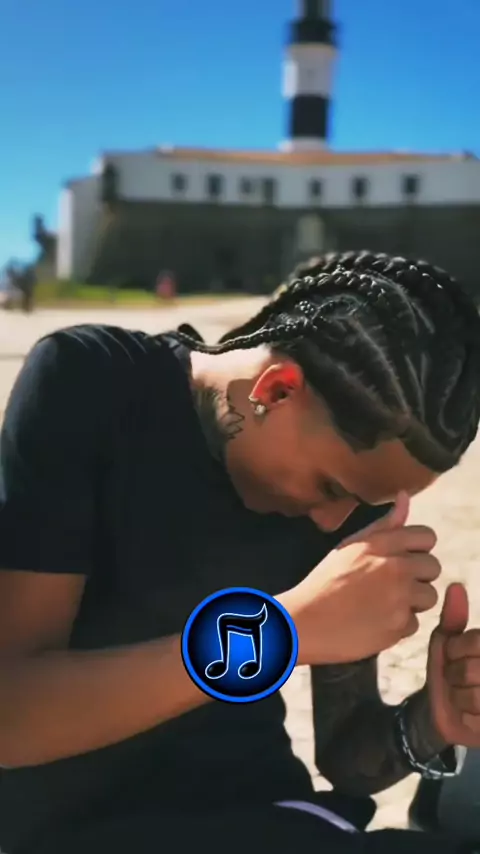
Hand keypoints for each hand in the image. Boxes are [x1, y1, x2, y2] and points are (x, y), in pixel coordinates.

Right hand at [279, 492, 439, 665]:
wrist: (305, 621)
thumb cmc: (326, 581)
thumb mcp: (351, 545)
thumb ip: (384, 524)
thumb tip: (405, 496)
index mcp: (382, 543)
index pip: (427, 536)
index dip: (417, 548)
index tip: (402, 559)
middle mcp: (395, 567)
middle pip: (433, 567)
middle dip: (417, 576)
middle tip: (390, 584)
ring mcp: (400, 598)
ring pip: (429, 596)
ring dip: (412, 602)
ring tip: (384, 604)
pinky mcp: (399, 626)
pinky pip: (415, 623)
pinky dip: (399, 625)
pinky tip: (377, 622)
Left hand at [427, 582, 479, 746]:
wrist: (441, 710)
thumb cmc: (448, 668)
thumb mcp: (446, 641)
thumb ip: (453, 617)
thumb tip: (456, 586)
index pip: (477, 642)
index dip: (456, 649)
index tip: (451, 655)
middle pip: (474, 670)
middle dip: (455, 675)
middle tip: (454, 678)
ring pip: (476, 696)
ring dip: (459, 698)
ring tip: (461, 696)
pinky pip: (478, 721)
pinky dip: (466, 719)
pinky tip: (468, 715)